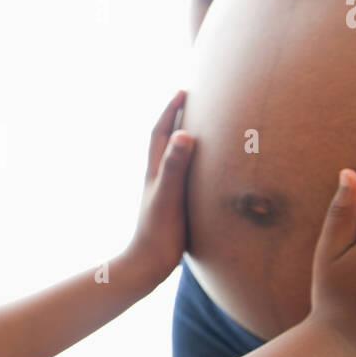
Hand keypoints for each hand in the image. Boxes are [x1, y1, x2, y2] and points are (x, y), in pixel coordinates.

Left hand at [123, 90, 193, 285]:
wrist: (148, 265)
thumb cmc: (158, 232)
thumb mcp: (169, 195)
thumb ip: (175, 166)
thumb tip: (184, 133)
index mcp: (155, 170)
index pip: (161, 132)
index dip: (171, 110)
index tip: (183, 91)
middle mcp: (159, 177)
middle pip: (167, 141)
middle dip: (178, 119)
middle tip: (195, 100)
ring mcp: (166, 192)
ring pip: (176, 158)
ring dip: (186, 140)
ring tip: (204, 127)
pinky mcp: (175, 206)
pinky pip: (186, 177)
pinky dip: (195, 165)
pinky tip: (207, 171)